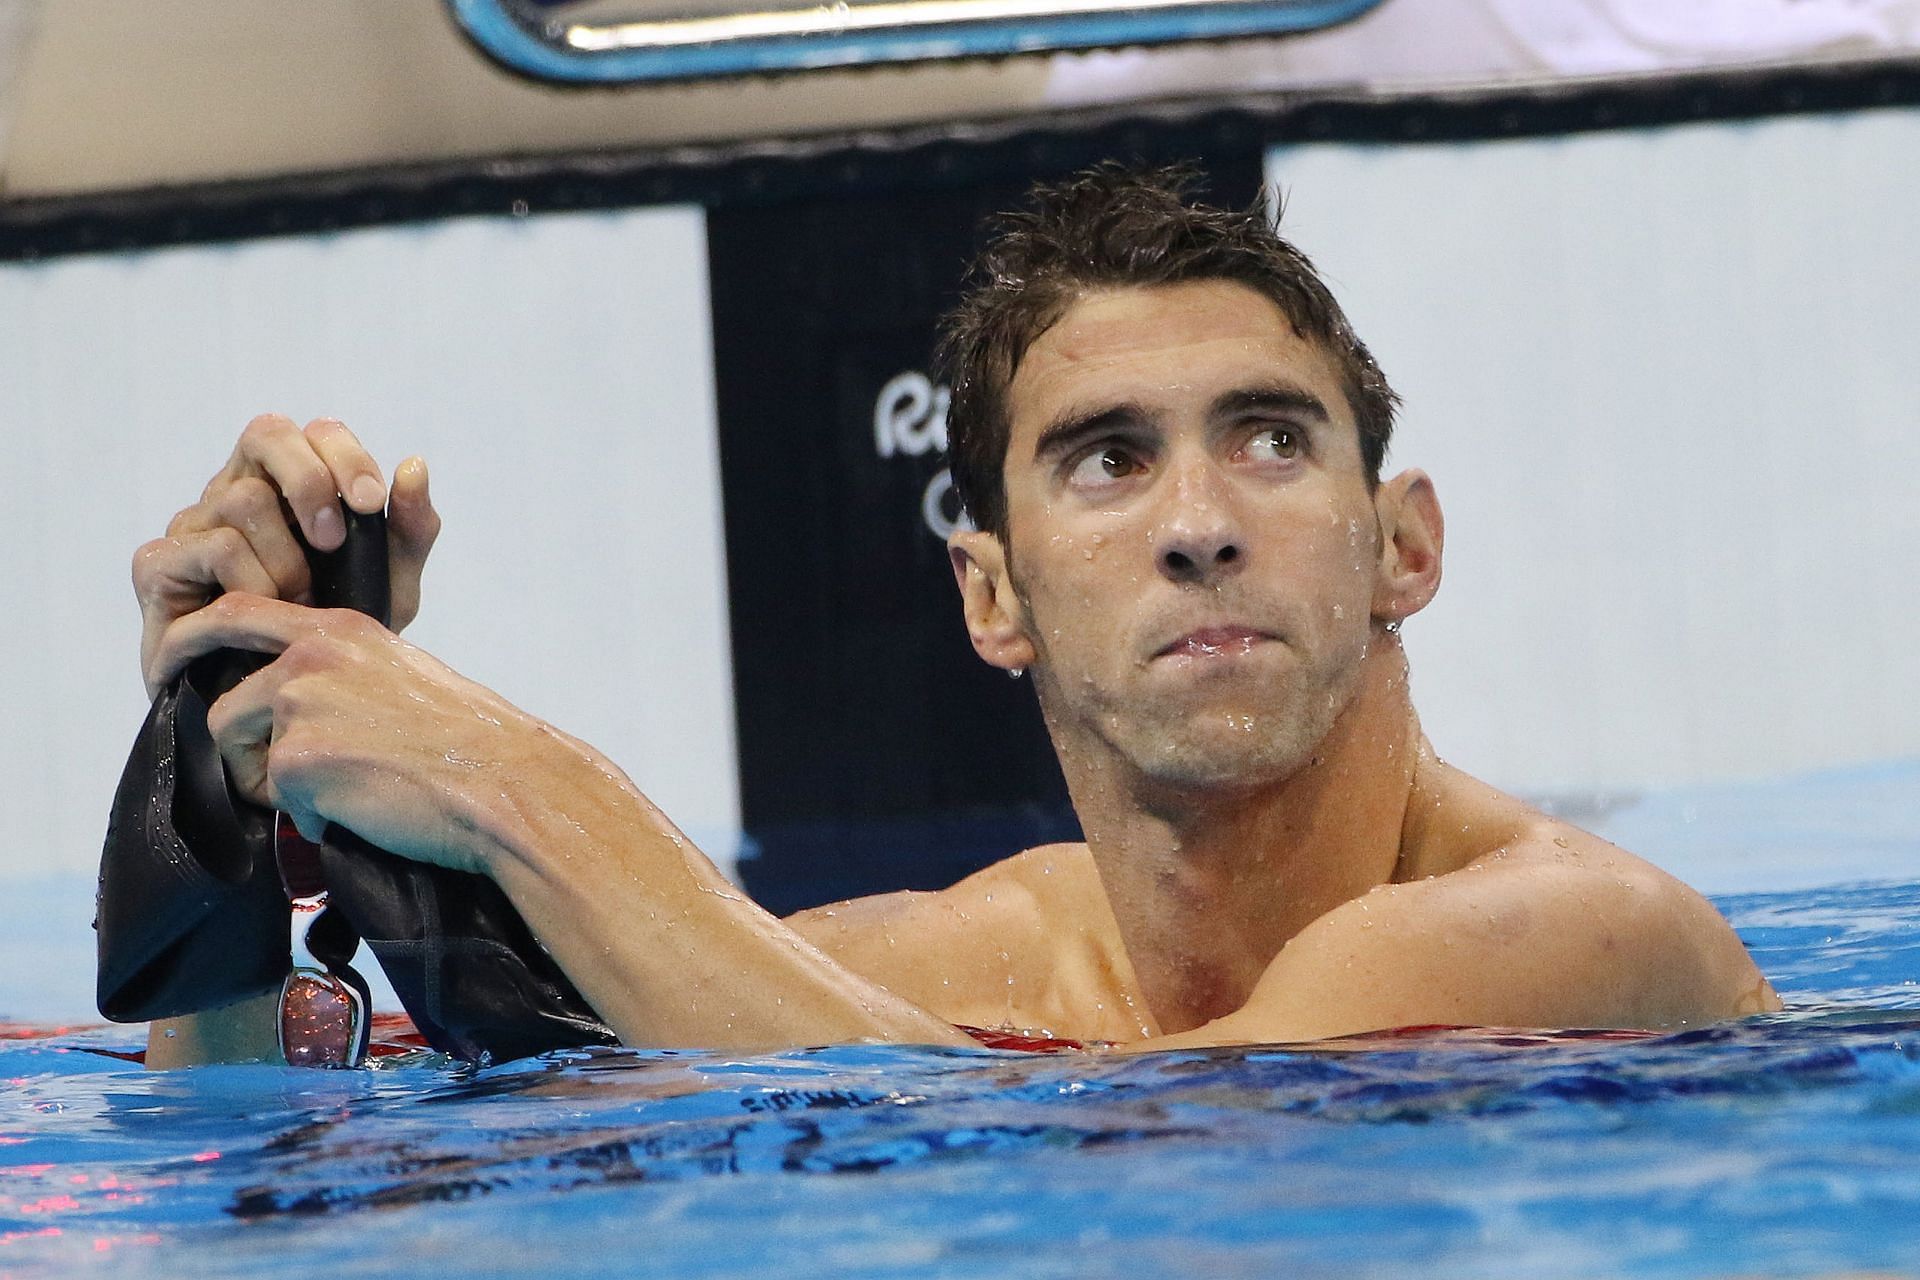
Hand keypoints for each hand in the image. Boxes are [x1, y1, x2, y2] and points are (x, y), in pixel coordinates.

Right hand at [133, 415, 440, 696]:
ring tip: (300, 605)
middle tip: (334, 542)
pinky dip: (252, 583)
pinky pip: (210, 548)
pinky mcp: (158, 566)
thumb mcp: (390, 588)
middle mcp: (235, 491)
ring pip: (242, 500)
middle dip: (311, 483)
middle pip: (267, 434)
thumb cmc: (334, 636)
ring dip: (287, 558)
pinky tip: (266, 615)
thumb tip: (413, 465)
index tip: (371, 503)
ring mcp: (192, 525)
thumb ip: (408, 531)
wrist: (284, 708)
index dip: (344, 455)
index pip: (313, 432)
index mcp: (290, 486)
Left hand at [151, 592, 535, 875]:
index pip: (238, 612)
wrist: (501, 781)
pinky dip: (315, 818)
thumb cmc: (468, 740)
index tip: (177, 666)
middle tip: (288, 780)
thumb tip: (294, 706)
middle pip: (225, 708)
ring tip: (343, 795)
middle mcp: (311, 659)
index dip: (196, 638)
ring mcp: (299, 706)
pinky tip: (365, 810)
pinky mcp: (296, 759)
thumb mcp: (402, 676)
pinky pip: (278, 802)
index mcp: (340, 630)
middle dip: (247, 754)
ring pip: (242, 758)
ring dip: (279, 787)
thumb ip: (342, 673)